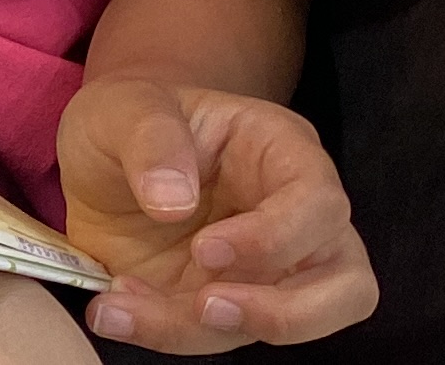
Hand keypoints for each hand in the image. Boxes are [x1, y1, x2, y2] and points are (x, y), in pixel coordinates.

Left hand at [59, 76, 377, 350]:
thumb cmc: (125, 122)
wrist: (98, 167)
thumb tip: (175, 202)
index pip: (319, 202)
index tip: (206, 250)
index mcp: (281, 150)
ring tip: (131, 309)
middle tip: (204, 306)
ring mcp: (272, 268)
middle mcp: (294, 215)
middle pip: (346, 284)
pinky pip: (226, 336)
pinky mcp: (235, 303)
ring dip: (212, 332)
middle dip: (285, 312)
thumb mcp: (122, 108)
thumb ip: (149, 140)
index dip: (276, 236)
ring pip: (295, 324)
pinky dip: (171, 333)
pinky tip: (115, 309)